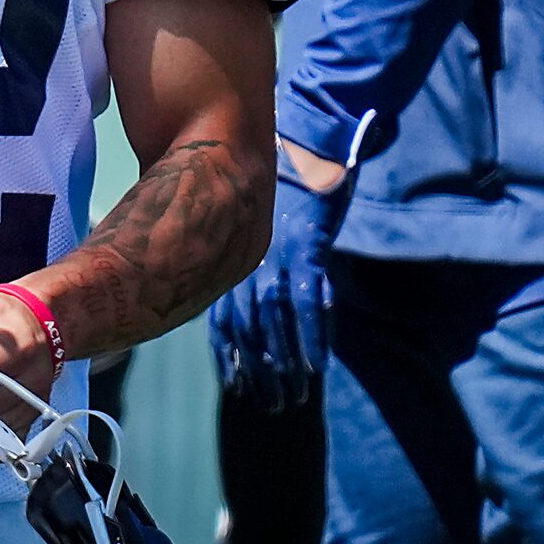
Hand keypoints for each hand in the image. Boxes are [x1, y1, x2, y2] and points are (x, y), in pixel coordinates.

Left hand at [207, 177, 340, 409]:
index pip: (227, 319)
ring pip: (276, 326)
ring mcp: (278, 260)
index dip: (233, 355)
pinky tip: (316, 366)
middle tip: (271, 404)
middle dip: (259, 371)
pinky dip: (311, 339)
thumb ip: (240, 251)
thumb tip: (228, 285)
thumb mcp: (249, 217)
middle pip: (249, 331)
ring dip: (285, 367)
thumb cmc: (278, 176)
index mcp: (234, 259)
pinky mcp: (306, 251)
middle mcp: (249, 264)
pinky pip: (308, 305)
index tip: (239, 385)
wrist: (302, 140)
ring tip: (293, 397)